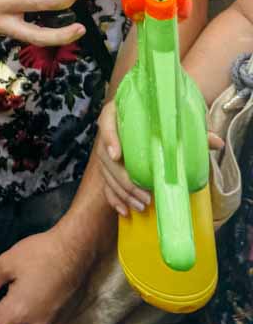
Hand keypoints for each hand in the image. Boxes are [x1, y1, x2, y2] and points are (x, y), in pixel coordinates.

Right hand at [97, 100, 224, 216]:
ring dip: (123, 193)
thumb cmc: (161, 122)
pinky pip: (106, 185)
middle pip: (106, 156)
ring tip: (142, 206)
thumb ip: (193, 133)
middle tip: (145, 196)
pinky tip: (125, 210)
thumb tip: (216, 143)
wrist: (151, 123)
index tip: (117, 155)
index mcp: (120, 113)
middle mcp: (110, 131)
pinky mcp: (109, 167)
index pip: (107, 122)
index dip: (109, 139)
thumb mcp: (175, 124)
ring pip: (107, 174)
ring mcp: (107, 150)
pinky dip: (115, 199)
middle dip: (124, 180)